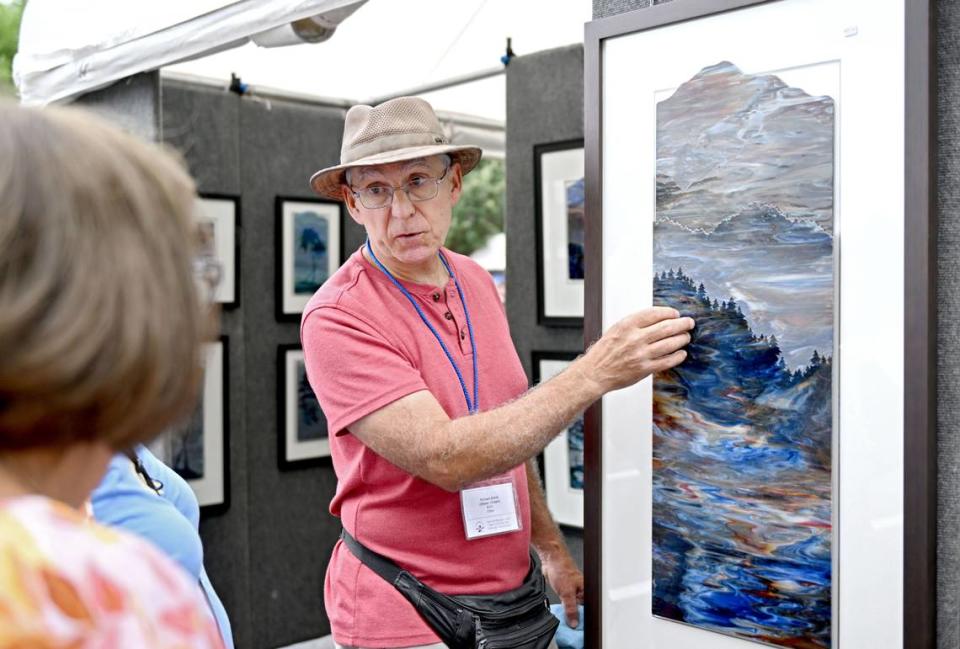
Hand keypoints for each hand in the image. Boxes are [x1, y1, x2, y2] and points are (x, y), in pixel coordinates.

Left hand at [540, 549, 583, 627]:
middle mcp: (581, 593)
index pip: (587, 611)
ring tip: (565, 623)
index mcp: (586, 592)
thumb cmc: (562, 569)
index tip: (579, 631)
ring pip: (572, 608)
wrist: (550, 559)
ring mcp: (572, 593)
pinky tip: (560, 615)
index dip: (583, 621)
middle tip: (570, 628)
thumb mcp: (567, 593)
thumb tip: (574, 622)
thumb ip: (571, 609)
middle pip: (580, 611)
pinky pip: (565, 604)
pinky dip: (563, 609)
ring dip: (568, 614)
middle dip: (575, 619)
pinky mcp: (564, 592)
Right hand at [579, 306, 693, 393]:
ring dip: (682, 339)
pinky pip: (667, 361)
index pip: (655, 313)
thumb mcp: (616, 329)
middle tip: (689, 323)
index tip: (675, 314)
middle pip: (666, 327)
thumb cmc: (604, 351)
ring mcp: (640, 354)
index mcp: (627, 325)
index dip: (669, 312)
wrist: (595, 372)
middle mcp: (635, 338)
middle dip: (682, 324)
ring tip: (686, 337)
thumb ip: (635, 324)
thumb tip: (659, 319)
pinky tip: (681, 353)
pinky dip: (677, 356)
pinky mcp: (644, 369)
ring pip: (670, 343)